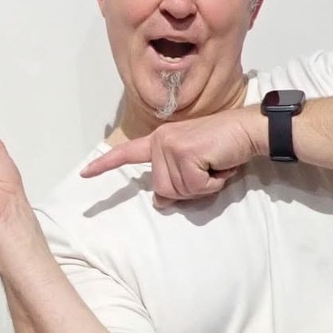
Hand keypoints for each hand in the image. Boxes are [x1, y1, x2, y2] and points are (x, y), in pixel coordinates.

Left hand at [81, 108, 262, 202]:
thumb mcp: (194, 167)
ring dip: (202, 186)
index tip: (85, 174)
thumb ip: (174, 181)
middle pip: (162, 190)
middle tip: (207, 169)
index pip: (127, 154)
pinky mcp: (184, 152)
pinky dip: (211, 184)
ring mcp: (169, 145)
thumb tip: (159, 202)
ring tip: (214, 165)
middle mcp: (160, 141)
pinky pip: (194, 188)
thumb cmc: (224, 148)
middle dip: (190, 188)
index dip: (105, 166)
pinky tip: (218, 165)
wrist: (248, 130)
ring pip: (177, 191)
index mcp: (159, 141)